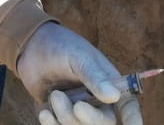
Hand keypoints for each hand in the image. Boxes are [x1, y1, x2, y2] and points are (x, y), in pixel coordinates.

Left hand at [16, 22, 142, 124]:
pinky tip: (44, 112)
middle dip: (89, 119)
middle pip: (104, 123)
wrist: (30, 48)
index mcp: (109, 84)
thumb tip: (114, 97)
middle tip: (76, 106)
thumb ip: (95, 77)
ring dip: (66, 119)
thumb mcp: (79, 57)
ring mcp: (78, 111)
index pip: (127, 106)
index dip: (133, 119)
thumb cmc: (60, 46)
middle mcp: (97, 101)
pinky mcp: (59, 118)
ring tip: (54, 96)